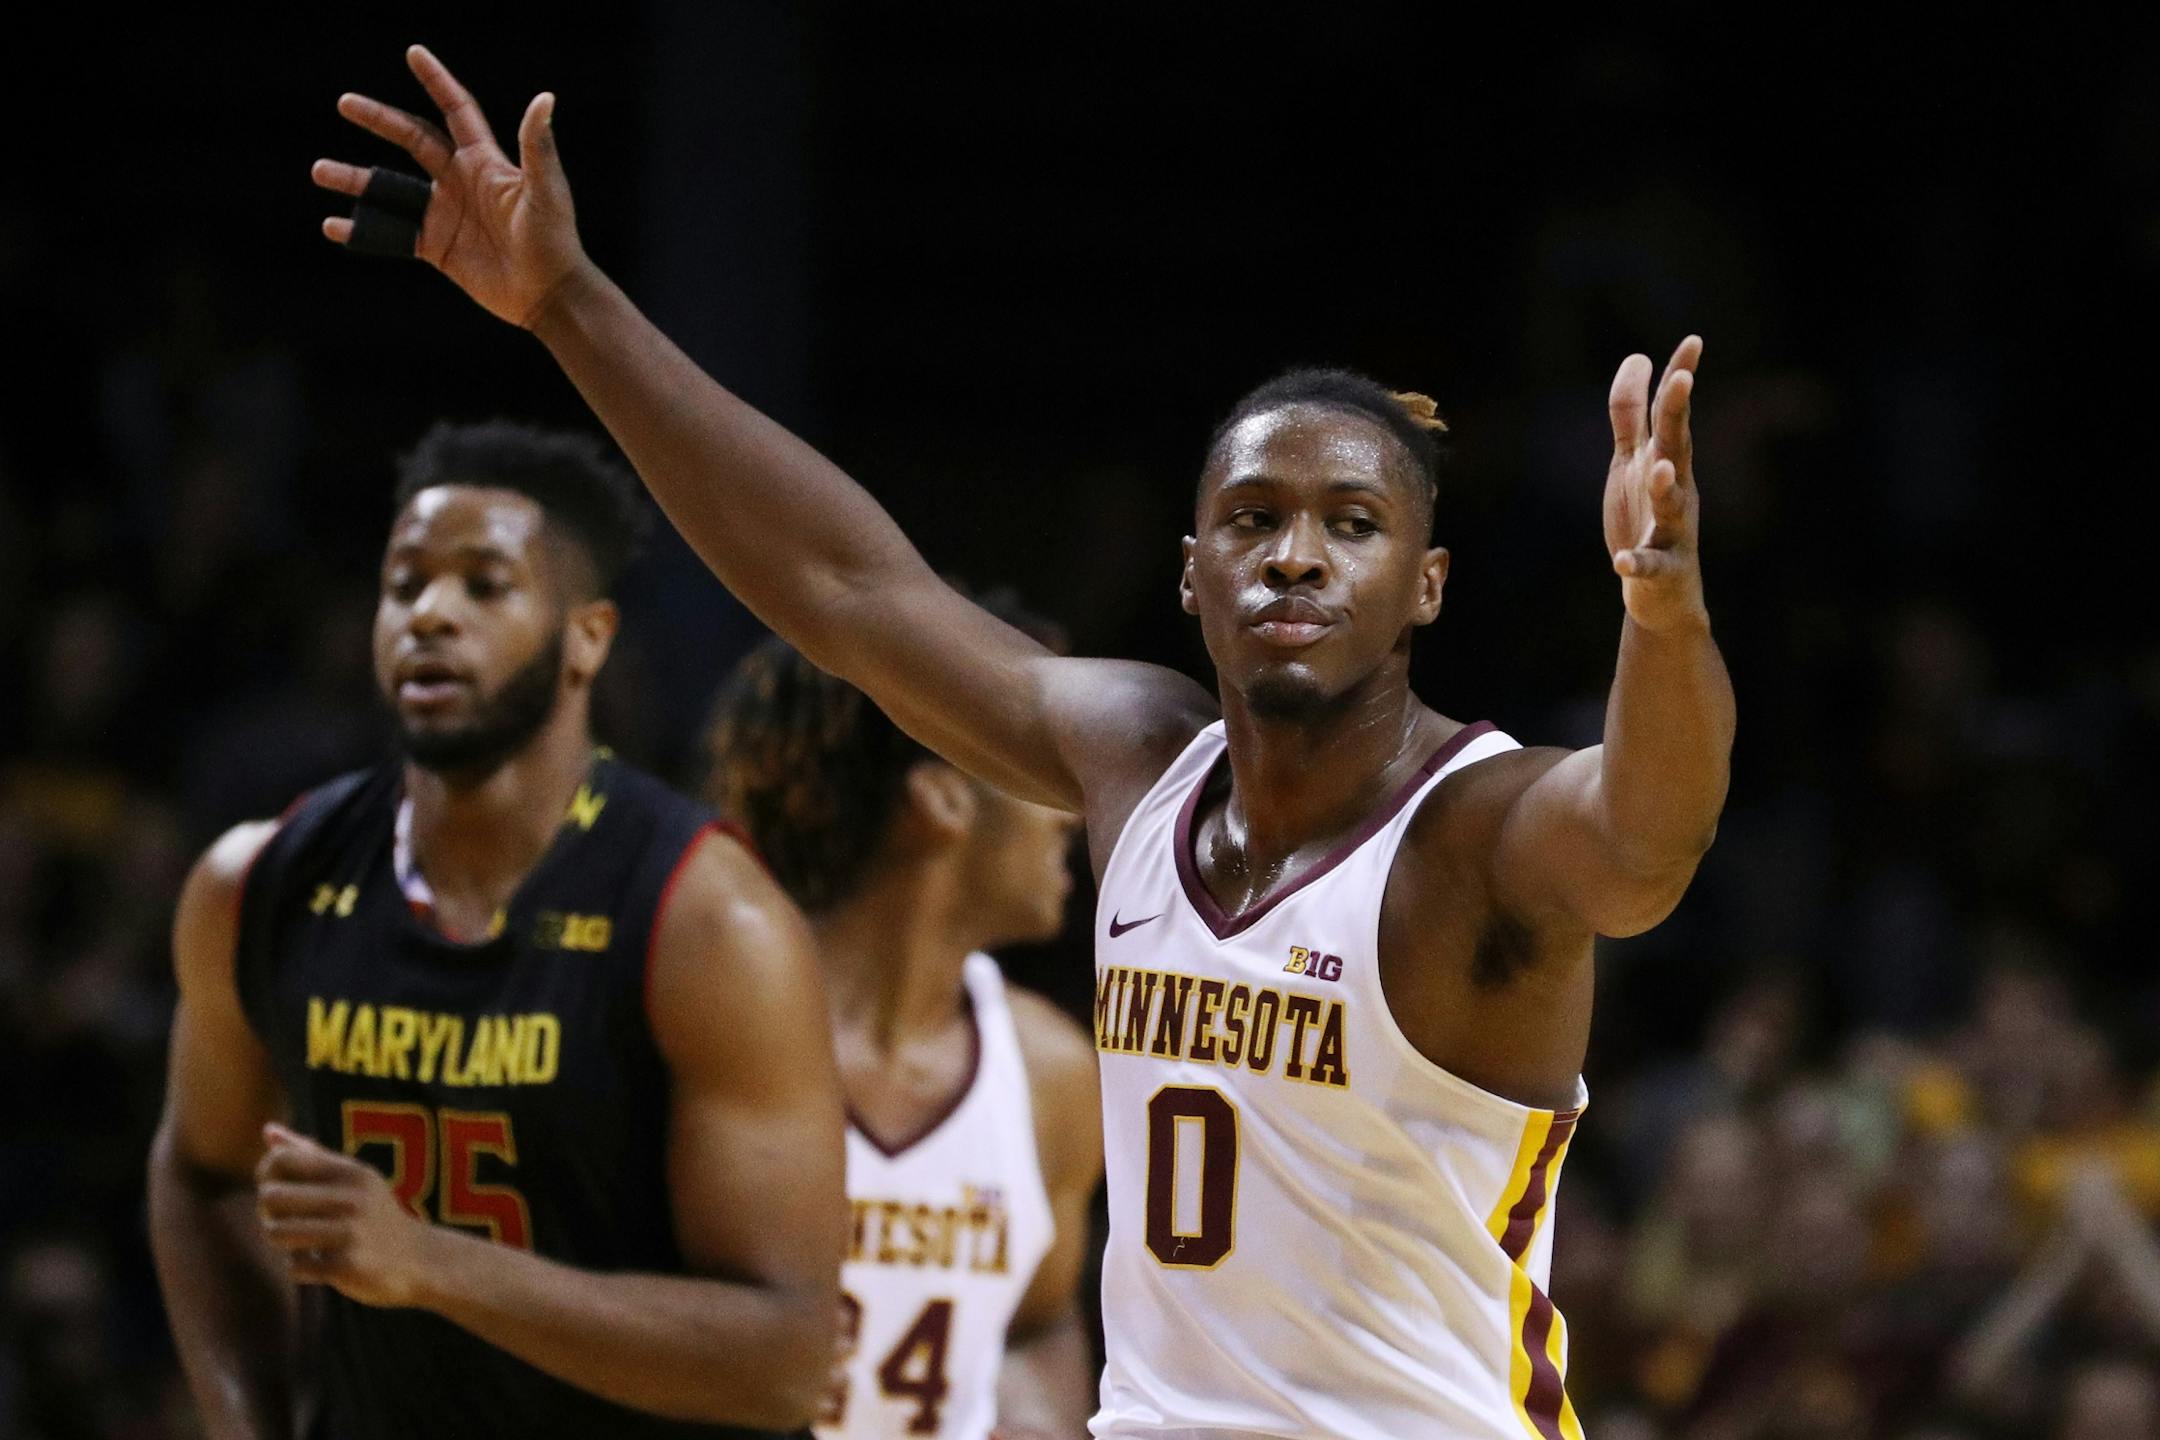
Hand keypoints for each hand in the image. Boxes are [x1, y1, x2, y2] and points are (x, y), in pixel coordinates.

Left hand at [255, 1121, 440, 1308]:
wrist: (418, 1258)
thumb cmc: (373, 1213)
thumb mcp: (352, 1178)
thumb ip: (309, 1153)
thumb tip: (268, 1130)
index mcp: (350, 1172)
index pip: (283, 1159)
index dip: (267, 1173)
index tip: (277, 1185)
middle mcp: (351, 1198)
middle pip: (272, 1196)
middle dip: (267, 1210)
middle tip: (282, 1218)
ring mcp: (350, 1233)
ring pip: (277, 1232)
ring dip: (279, 1240)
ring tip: (294, 1240)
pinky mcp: (347, 1266)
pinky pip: (294, 1267)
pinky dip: (301, 1268)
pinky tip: (320, 1264)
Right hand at [312, 45, 588, 328]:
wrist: (548, 294)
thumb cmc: (553, 239)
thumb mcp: (545, 190)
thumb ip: (537, 146)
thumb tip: (545, 98)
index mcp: (484, 161)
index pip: (456, 110)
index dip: (436, 81)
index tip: (414, 53)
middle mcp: (460, 181)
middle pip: (413, 139)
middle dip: (380, 120)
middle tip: (345, 103)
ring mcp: (445, 213)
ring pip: (392, 189)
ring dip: (356, 178)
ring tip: (319, 171)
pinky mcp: (437, 246)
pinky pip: (393, 234)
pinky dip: (363, 229)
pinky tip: (333, 225)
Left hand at [1604, 336, 1707, 633]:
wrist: (1662, 595)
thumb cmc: (1648, 519)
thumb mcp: (1633, 461)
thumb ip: (1631, 413)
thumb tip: (1638, 357)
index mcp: (1666, 463)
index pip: (1674, 414)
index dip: (1680, 377)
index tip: (1693, 340)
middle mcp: (1675, 491)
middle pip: (1677, 447)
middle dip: (1678, 415)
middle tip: (1682, 379)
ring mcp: (1672, 530)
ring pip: (1672, 504)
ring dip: (1666, 486)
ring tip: (1658, 468)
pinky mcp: (1660, 570)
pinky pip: (1648, 565)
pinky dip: (1636, 563)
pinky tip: (1622, 561)